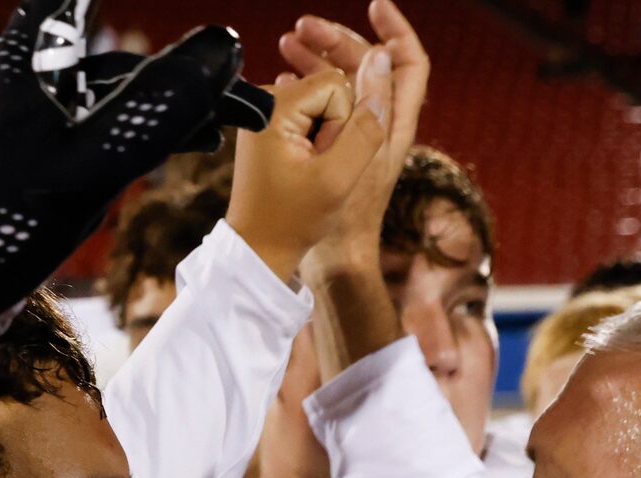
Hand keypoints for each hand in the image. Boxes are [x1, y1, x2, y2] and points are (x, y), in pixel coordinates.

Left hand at [0, 0, 249, 347]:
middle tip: (246, 90)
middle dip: (184, 66)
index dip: (129, 3)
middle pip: (120, 48)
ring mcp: (36, 111)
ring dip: (176, 102)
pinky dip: (150, 130)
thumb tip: (221, 48)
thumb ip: (156, 110)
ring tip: (238, 118)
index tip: (207, 36)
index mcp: (27, 53)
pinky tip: (196, 140)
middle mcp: (29, 69)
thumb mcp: (87, 170)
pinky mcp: (42, 150)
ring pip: (121, 90)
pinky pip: (107, 124)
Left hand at [226, 65, 362, 280]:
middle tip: (313, 170)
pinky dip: (317, 144)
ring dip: (328, 140)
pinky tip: (303, 170)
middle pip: (332, 91)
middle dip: (335, 131)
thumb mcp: (338, 179)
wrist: (259, 248)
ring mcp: (266, 112)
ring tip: (306, 173)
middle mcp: (264, 100)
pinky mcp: (271, 125)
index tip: (320, 161)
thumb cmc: (292, 221)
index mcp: (273, 107)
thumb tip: (381, 65)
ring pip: (327, 105)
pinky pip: (314, 118)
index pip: (337, 85)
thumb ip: (365, 130)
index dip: (342, 125)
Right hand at [274, 1, 429, 266]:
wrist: (334, 259)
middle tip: (301, 28)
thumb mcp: (359, 154)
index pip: (409, 62)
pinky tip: (284, 81)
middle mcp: (380, 126)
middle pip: (366, 66)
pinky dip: (306, 88)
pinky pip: (322, 108)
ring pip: (342, 83)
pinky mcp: (333, 152)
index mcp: (394, 124)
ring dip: (317, 58)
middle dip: (337, 39)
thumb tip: (375, 57)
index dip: (396, 29)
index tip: (374, 4)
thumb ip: (371, 104)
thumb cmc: (345, 216)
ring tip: (286, 45)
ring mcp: (355, 139)